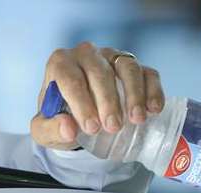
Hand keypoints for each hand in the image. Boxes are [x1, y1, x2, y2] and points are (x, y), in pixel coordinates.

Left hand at [31, 42, 163, 149]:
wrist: (79, 116)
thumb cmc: (60, 118)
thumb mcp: (46, 130)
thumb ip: (50, 129)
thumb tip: (68, 128)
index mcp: (60, 64)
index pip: (70, 78)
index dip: (81, 103)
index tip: (91, 127)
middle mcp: (86, 54)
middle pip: (99, 71)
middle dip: (107, 101)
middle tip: (113, 127)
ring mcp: (112, 56)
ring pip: (127, 67)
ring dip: (134, 93)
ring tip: (137, 120)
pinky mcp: (134, 65)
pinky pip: (147, 72)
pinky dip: (153, 90)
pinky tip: (154, 109)